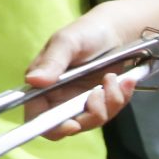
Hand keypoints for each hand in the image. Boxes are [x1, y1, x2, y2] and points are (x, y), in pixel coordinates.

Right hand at [23, 5, 141, 139]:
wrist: (113, 30)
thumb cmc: (85, 32)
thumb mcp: (67, 42)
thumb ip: (52, 62)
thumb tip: (33, 80)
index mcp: (42, 87)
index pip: (38, 118)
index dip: (52, 127)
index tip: (72, 125)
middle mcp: (59, 99)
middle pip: (69, 125)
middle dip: (90, 114)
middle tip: (100, 91)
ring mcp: (80, 102)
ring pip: (93, 120)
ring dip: (108, 102)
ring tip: (112, 77)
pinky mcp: (101, 103)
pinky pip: (111, 111)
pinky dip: (120, 98)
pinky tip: (125, 81)